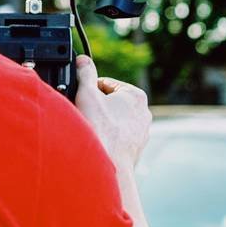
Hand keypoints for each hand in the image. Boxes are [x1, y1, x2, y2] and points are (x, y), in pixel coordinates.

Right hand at [73, 55, 151, 171]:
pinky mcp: (136, 149)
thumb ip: (84, 73)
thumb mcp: (87, 94)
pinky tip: (98, 142)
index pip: (106, 85)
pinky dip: (108, 138)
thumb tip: (83, 60)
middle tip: (84, 115)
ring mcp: (142, 133)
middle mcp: (144, 113)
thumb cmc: (99, 129)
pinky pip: (118, 138)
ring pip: (115, 121)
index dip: (89, 90)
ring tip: (91, 130)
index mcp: (136, 95)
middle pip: (111, 103)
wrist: (107, 165)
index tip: (81, 100)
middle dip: (97, 108)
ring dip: (102, 123)